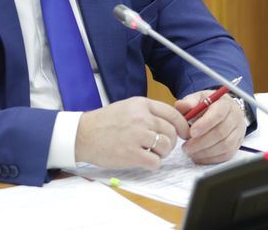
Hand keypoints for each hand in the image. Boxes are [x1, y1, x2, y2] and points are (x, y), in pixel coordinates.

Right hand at [75, 97, 189, 169]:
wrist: (83, 134)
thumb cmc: (104, 122)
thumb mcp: (127, 107)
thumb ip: (147, 112)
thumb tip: (170, 122)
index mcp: (141, 104)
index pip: (172, 113)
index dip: (182, 125)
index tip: (184, 133)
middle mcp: (141, 118)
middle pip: (171, 132)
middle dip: (170, 142)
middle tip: (161, 147)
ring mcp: (137, 136)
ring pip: (166, 147)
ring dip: (162, 153)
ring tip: (150, 153)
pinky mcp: (132, 154)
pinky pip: (156, 162)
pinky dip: (153, 163)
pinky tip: (143, 160)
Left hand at [175, 91, 246, 164]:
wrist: (224, 111)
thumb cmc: (209, 105)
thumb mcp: (198, 99)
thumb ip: (188, 102)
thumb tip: (180, 105)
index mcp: (225, 103)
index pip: (218, 114)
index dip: (204, 124)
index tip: (191, 132)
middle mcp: (235, 117)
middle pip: (221, 132)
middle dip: (201, 142)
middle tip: (186, 147)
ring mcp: (238, 132)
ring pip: (225, 146)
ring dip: (205, 152)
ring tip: (190, 152)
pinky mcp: (237, 144)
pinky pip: (227, 155)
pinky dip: (211, 158)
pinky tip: (198, 157)